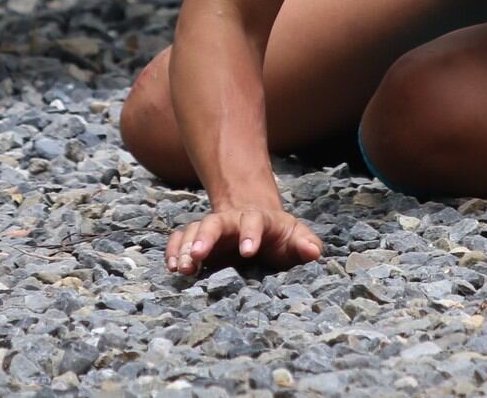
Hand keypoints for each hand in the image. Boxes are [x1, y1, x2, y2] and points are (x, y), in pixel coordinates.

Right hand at [166, 207, 322, 276]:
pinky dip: (173, 250)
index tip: (248, 252)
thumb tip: (314, 252)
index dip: (250, 234)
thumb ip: (306, 243)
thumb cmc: (280, 235)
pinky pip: (180, 239)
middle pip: (215, 222)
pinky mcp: (198, 241)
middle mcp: (231, 222)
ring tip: (182, 268)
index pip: (252, 221)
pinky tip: (172, 266)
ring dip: (185, 248)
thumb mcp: (296, 237)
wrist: (258, 223)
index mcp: (257, 220)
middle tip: (197, 255)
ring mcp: (212, 230)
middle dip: (205, 237)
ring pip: (193, 230)